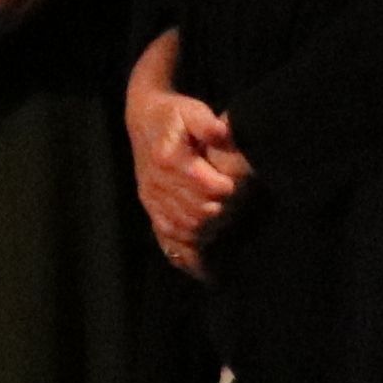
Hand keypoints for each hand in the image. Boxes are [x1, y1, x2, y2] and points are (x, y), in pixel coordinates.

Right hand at [129, 77, 245, 275]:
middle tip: (238, 206)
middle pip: (199, 212)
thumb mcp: (191, 110)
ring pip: (185, 228)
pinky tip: (206, 272)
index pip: (207, 187)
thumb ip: (207, 123)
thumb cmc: (174, 115)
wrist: (143, 119)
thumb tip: (223, 132)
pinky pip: (168, 239)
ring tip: (226, 225)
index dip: (228, 190)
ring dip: (210, 231)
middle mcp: (157, 183)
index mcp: (170, 159)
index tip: (239, 185)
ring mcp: (152, 199)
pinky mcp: (151, 208)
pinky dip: (187, 256)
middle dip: (223, 212)